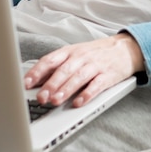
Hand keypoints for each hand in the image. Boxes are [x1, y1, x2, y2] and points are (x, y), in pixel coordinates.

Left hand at [23, 33, 144, 107]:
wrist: (124, 49)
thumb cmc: (94, 53)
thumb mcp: (74, 54)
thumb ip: (57, 66)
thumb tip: (36, 80)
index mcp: (69, 51)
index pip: (50, 60)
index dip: (37, 72)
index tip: (26, 83)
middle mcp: (81, 57)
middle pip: (63, 70)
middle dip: (51, 84)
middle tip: (41, 97)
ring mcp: (94, 66)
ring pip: (78, 78)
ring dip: (65, 90)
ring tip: (55, 101)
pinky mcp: (108, 76)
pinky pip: (96, 85)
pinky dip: (87, 94)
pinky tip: (79, 102)